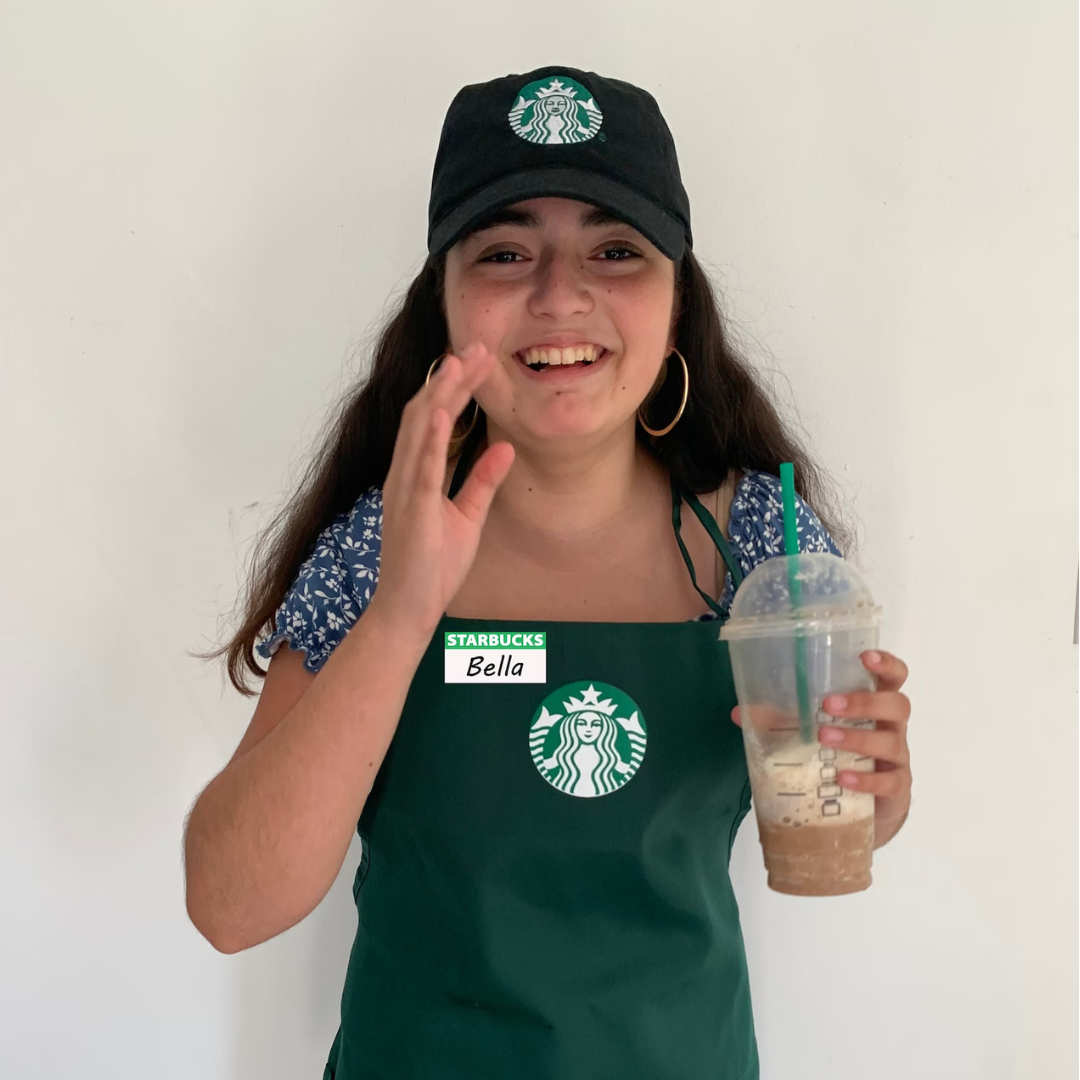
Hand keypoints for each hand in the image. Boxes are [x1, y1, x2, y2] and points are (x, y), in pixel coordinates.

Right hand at [370, 341, 514, 639]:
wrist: (409, 608)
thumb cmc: (433, 566)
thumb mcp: (468, 517)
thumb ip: (482, 481)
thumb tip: (505, 448)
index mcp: (417, 474)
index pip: (436, 419)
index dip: (457, 387)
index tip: (480, 360)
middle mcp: (405, 474)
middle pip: (426, 413)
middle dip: (452, 378)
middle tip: (478, 348)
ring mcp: (404, 489)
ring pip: (420, 430)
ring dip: (440, 394)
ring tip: (460, 362)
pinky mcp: (410, 509)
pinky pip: (421, 467)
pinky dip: (432, 437)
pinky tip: (443, 409)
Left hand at [731, 650, 912, 843]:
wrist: (861, 813)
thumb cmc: (839, 759)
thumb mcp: (811, 737)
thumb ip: (780, 721)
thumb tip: (740, 713)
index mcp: (874, 707)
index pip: (893, 678)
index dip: (886, 664)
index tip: (866, 656)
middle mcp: (890, 728)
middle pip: (896, 705)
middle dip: (864, 701)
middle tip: (828, 704)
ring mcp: (897, 759)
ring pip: (891, 741)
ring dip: (857, 737)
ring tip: (824, 737)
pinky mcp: (896, 789)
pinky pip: (890, 782)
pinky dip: (867, 780)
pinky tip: (843, 779)